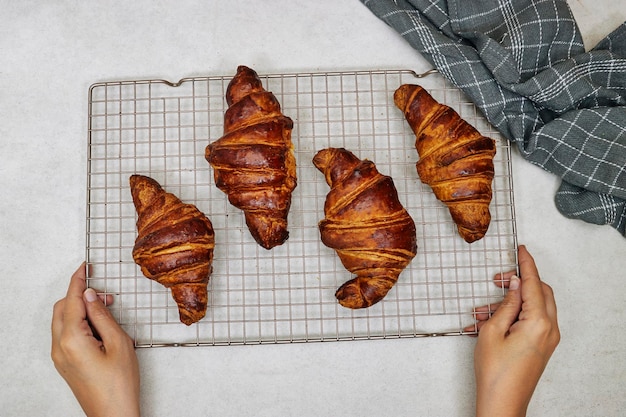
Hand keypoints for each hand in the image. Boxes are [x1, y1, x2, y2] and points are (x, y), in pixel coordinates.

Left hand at [51, 263, 139, 416]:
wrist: (113, 414)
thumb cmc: (119, 384)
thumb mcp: (118, 342)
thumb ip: (102, 316)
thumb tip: (91, 296)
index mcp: (71, 339)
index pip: (71, 300)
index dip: (78, 280)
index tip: (84, 267)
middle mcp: (60, 347)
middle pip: (62, 308)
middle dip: (81, 296)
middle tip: (105, 294)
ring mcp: (60, 356)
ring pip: (63, 321)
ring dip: (81, 309)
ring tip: (107, 311)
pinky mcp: (65, 363)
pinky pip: (66, 334)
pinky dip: (79, 323)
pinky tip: (99, 326)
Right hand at [466, 245, 559, 416]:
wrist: (502, 402)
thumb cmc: (496, 372)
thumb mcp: (492, 331)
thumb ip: (505, 304)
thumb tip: (513, 285)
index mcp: (538, 322)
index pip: (533, 283)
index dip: (526, 264)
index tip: (522, 250)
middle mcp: (549, 329)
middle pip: (539, 292)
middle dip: (518, 283)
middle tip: (498, 279)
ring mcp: (547, 339)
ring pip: (533, 307)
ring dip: (510, 303)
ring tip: (483, 312)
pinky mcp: (542, 346)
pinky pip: (531, 321)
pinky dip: (514, 316)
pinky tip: (489, 324)